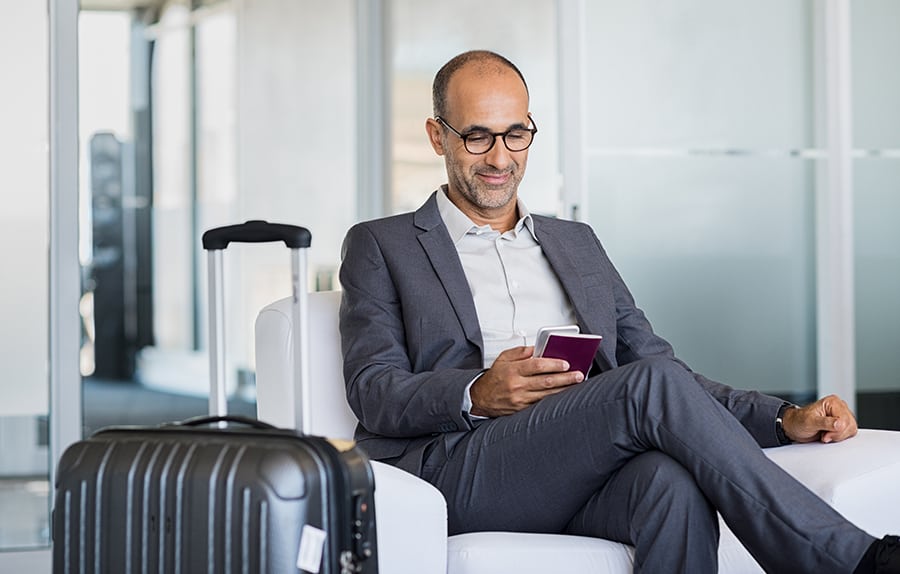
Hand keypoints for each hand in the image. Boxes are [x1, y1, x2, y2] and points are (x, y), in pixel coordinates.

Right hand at [469, 346, 583, 417]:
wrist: (479, 399)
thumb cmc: (493, 379)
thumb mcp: (503, 359)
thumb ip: (521, 352)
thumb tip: (538, 349)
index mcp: (512, 370)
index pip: (536, 365)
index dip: (553, 364)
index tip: (566, 363)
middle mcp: (517, 385)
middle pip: (546, 381)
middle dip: (565, 378)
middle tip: (578, 374)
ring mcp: (520, 399)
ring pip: (547, 394)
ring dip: (564, 389)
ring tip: (575, 383)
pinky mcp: (522, 409)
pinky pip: (541, 403)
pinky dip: (554, 399)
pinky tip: (563, 395)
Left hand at [782, 394, 857, 443]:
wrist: (794, 427)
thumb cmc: (799, 421)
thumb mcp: (809, 422)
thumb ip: (825, 422)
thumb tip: (839, 424)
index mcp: (832, 402)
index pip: (845, 420)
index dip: (837, 430)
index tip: (825, 434)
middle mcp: (839, 407)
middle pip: (850, 425)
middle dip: (837, 434)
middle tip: (824, 435)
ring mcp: (841, 416)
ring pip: (851, 430)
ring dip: (838, 436)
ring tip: (825, 434)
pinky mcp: (842, 424)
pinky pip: (849, 433)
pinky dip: (839, 437)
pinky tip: (829, 435)